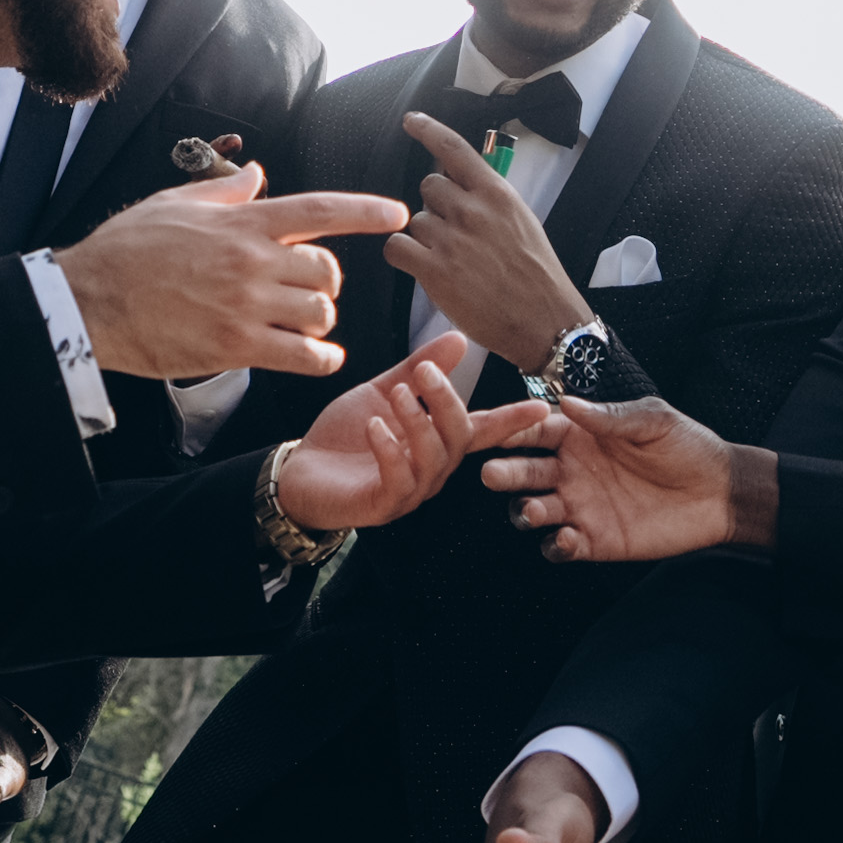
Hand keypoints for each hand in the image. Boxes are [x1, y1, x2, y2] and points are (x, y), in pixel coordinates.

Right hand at [54, 164, 406, 380]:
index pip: (318, 209)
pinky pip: (304, 355)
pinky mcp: (236, 347)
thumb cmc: (126, 250)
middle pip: (326, 271)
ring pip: (321, 313)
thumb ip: (225, 190)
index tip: (397, 214)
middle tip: (311, 293)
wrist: (88, 301)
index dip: (365, 210)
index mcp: (241, 222)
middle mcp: (251, 261)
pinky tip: (319, 357)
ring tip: (305, 326)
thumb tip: (258, 173)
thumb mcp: (174, 203)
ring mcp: (246, 305)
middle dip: (327, 284)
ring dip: (322, 322)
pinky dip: (322, 359)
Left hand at [270, 333, 536, 533]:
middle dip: (447, 401)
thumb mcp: (382, 391)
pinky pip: (400, 479)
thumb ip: (418, 369)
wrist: (299, 472)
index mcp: (437, 442)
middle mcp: (432, 469)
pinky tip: (376, 428)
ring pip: (434, 456)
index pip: (483, 429)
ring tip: (396, 394)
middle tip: (424, 372)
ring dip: (417, 421)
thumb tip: (460, 337)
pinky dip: (391, 450)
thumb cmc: (344, 436)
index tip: (543, 407)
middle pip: (459, 436)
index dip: (513, 420)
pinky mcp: (383, 505)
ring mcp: (411, 490)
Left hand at [389, 112, 593, 372]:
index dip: (428, 130)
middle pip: (429, 186)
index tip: (411, 121)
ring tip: (453, 260)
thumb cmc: (535, 274)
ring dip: (426, 237)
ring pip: (415, 221)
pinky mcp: (434, 270)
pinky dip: (404, 256)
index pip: (454, 149)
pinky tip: (423, 267)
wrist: (543, 320)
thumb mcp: (522, 221)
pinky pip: (397, 247)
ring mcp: (451, 240)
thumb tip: (460, 184)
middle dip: (437, 206)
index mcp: (497, 194)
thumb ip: (490, 199)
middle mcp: (472, 210)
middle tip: (456, 233)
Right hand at [475, 391, 771, 560]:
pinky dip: (556, 545)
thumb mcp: (653, 421)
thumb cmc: (688, 448)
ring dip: (525, 511)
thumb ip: (610, 416)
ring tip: (534, 510)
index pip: (535, 431)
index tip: (495, 431)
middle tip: (492, 475)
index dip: (513, 431)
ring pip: (533, 510)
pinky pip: (561, 547)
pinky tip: (568, 538)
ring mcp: (580, 507)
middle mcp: (571, 470)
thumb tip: (568, 402)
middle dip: (504, 473)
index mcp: (580, 436)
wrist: (720, 493)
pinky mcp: (594, 540)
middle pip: (523, 472)